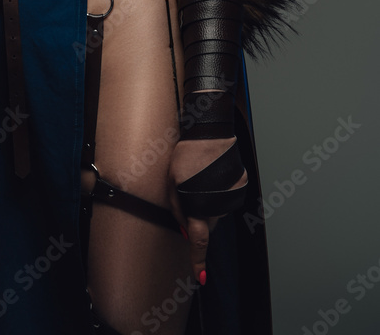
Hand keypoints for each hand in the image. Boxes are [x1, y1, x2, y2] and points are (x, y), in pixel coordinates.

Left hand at [169, 137, 247, 284]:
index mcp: (198, 206)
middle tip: (188, 190)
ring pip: (217, 209)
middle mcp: (218, 206)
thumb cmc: (186, 156)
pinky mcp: (240, 187)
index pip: (199, 241)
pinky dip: (219, 191)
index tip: (201, 278)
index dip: (199, 260)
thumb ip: (177, 210)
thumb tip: (185, 230)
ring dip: (208, 201)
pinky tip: (212, 174)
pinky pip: (226, 197)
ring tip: (200, 177)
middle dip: (197, 215)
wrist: (209, 133)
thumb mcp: (171, 183)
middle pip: (206, 223)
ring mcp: (231, 197)